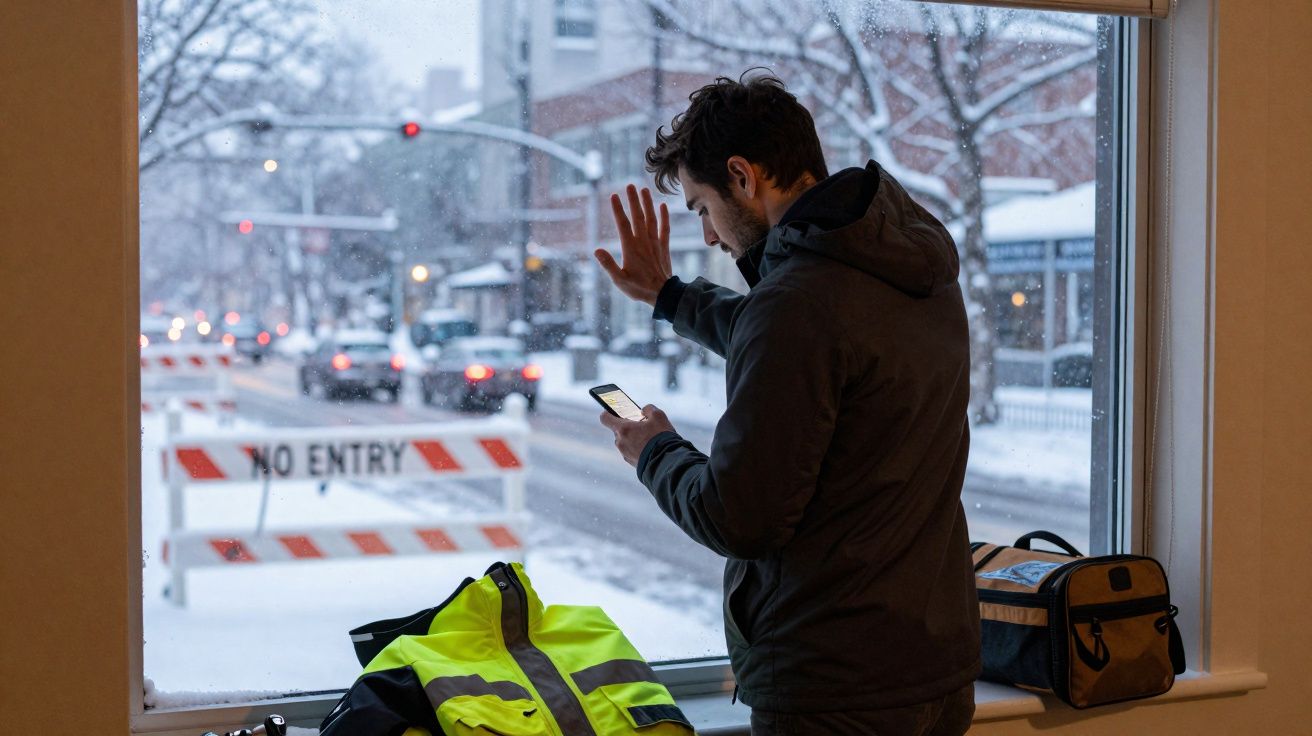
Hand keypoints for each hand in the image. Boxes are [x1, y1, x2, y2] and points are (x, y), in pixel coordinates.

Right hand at [596, 184, 672, 305]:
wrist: (662, 294)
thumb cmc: (639, 288)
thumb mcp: (619, 280)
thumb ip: (608, 265)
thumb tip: (596, 250)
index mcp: (631, 248)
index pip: (623, 224)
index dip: (618, 209)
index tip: (613, 196)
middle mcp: (643, 241)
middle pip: (637, 216)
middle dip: (633, 200)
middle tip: (629, 185)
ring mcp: (655, 243)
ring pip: (651, 219)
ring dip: (647, 204)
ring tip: (643, 190)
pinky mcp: (663, 247)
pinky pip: (665, 228)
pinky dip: (664, 216)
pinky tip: (663, 206)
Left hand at [599, 404, 675, 466]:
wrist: (666, 463)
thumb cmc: (661, 438)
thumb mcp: (658, 416)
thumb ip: (648, 409)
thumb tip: (644, 410)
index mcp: (623, 429)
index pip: (605, 418)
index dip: (608, 412)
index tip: (615, 411)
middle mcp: (620, 442)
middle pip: (618, 430)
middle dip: (629, 426)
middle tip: (642, 425)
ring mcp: (625, 454)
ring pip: (625, 441)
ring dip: (633, 438)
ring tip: (649, 438)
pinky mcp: (631, 462)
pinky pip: (631, 451)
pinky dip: (637, 448)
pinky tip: (650, 448)